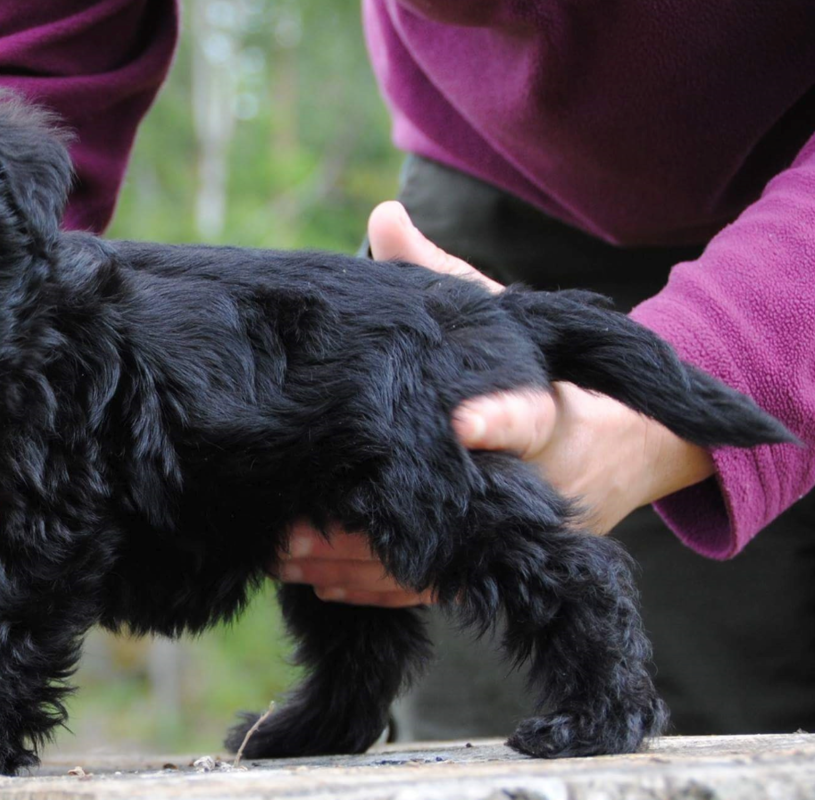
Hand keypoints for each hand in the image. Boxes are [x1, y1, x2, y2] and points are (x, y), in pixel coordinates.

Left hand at [279, 202, 713, 606]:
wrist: (604, 450)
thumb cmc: (532, 373)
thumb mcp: (494, 321)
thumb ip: (440, 272)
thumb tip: (385, 213)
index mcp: (543, 417)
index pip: (527, 419)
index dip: (497, 422)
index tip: (461, 423)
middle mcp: (529, 486)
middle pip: (454, 512)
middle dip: (374, 520)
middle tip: (296, 519)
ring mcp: (506, 534)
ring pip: (427, 564)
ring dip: (351, 562)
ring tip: (282, 550)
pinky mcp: (482, 563)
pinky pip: (425, 591)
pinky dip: (368, 589)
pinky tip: (312, 577)